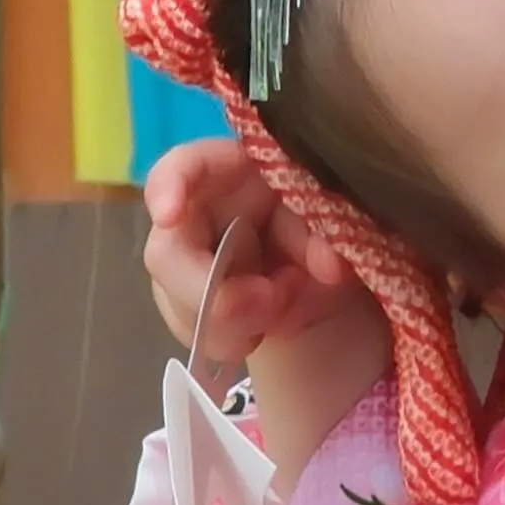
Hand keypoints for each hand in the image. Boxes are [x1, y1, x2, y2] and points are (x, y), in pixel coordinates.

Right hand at [141, 134, 378, 416]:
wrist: (332, 272)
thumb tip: (327, 263)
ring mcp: (190, 264)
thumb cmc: (330, 222)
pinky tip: (265, 329)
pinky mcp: (193, 306)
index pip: (184, 165)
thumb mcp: (338, 222)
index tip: (168, 215)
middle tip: (269, 302)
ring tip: (285, 310)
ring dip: (233, 321)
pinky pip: (197, 333)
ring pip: (179, 302)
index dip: (169, 184)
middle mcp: (199, 216)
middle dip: (210, 290)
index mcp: (233, 172)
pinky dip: (235, 339)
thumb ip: (328, 235)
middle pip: (167, 252)